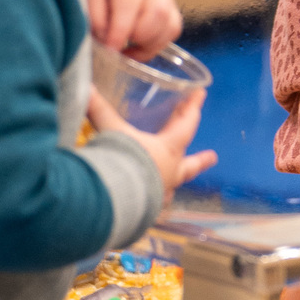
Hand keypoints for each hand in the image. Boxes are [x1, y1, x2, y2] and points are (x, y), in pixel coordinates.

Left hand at [84, 0, 181, 60]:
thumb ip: (96, 16)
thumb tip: (107, 40)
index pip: (128, 8)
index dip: (119, 34)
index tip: (109, 50)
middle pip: (156, 17)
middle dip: (137, 38)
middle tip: (119, 43)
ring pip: (168, 29)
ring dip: (147, 46)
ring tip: (128, 46)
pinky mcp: (174, 12)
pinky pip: (172, 32)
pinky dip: (156, 45)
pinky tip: (139, 45)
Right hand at [87, 84, 216, 206]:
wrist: (113, 201)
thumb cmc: (122, 161)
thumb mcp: (111, 131)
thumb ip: (99, 109)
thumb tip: (87, 86)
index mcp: (168, 150)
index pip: (186, 124)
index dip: (193, 107)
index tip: (202, 95)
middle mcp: (169, 173)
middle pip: (190, 163)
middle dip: (200, 158)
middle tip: (213, 157)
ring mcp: (160, 194)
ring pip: (173, 186)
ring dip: (175, 181)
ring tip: (176, 185)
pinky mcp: (146, 212)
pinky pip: (154, 205)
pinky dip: (152, 201)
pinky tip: (148, 206)